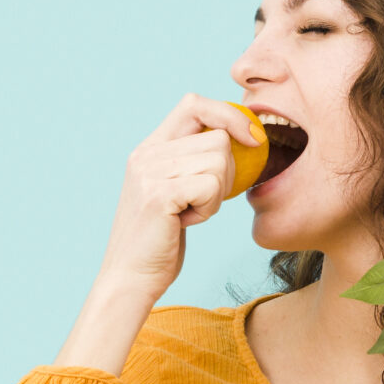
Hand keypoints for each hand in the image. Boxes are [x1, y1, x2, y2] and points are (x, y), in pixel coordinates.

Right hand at [98, 92, 263, 298]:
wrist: (130, 279)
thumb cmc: (159, 241)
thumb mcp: (174, 191)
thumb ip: (192, 162)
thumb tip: (240, 137)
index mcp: (149, 148)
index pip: (195, 104)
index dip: (229, 115)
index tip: (253, 139)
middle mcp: (146, 153)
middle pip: (218, 137)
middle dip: (227, 171)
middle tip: (204, 200)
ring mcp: (150, 172)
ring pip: (219, 160)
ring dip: (217, 194)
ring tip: (191, 212)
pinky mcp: (159, 195)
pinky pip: (211, 186)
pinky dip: (209, 209)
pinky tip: (186, 223)